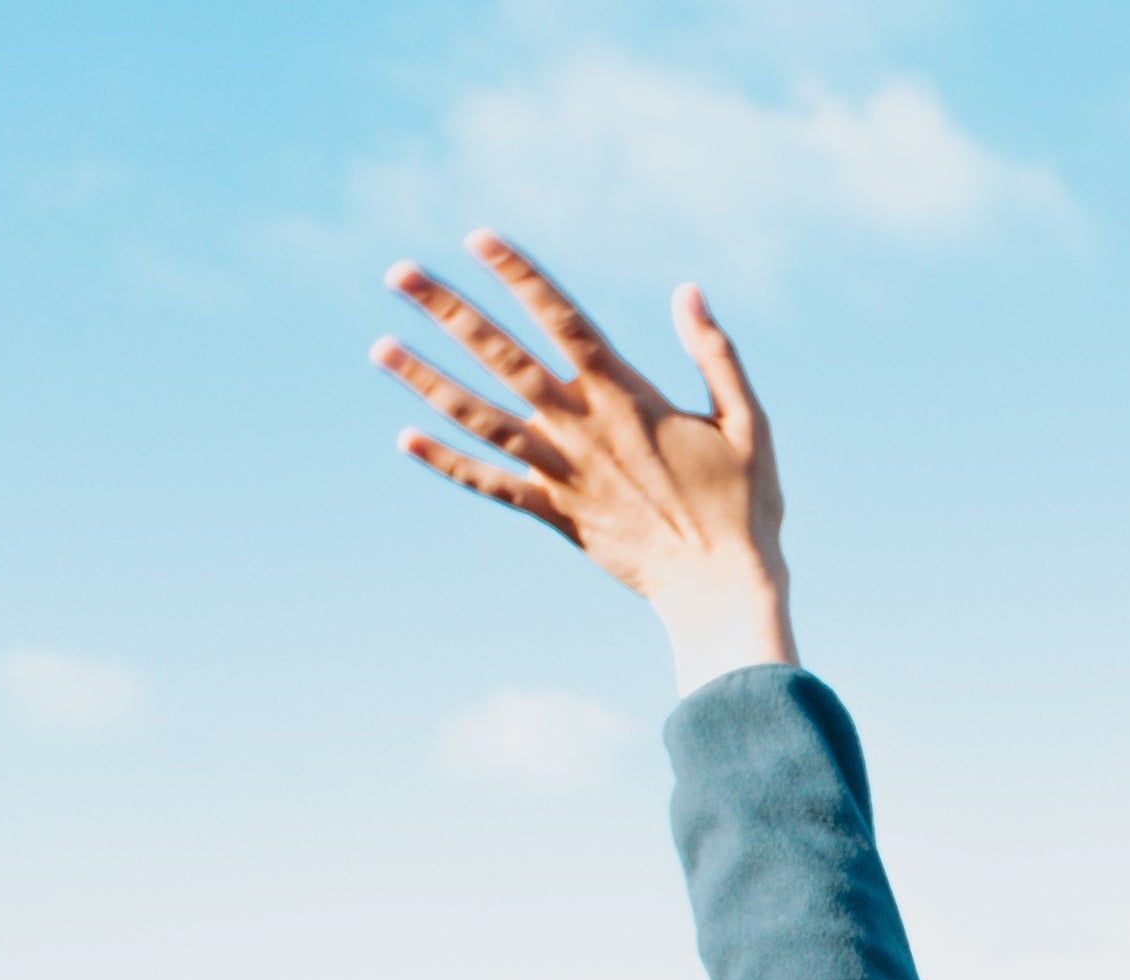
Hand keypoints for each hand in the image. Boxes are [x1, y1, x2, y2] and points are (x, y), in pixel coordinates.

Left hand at [374, 234, 794, 693]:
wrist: (722, 589)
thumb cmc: (746, 505)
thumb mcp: (748, 422)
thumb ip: (715, 354)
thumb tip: (689, 292)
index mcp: (628, 396)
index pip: (563, 319)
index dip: (520, 275)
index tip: (478, 239)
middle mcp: (583, 428)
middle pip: (503, 355)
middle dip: (448, 310)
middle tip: (398, 272)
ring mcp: (564, 472)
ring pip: (481, 416)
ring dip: (427, 379)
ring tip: (380, 346)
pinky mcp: (557, 514)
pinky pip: (492, 484)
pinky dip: (447, 463)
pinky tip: (405, 439)